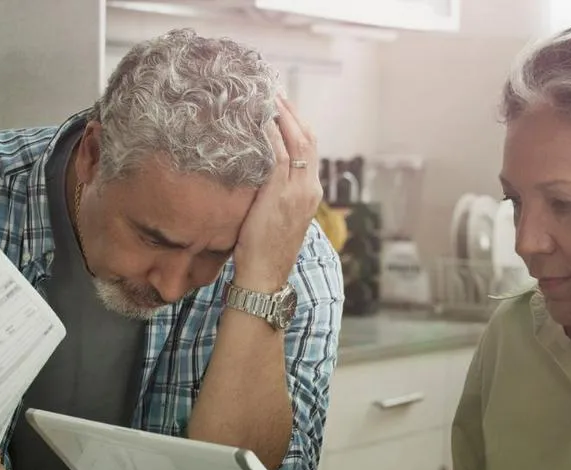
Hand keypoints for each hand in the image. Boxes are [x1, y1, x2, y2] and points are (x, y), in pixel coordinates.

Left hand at [232, 96, 323, 291]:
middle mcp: (309, 188)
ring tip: (267, 98)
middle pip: (307, 139)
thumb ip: (276, 193)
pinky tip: (259, 122)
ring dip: (281, 117)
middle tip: (274, 92)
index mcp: (311, 193)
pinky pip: (278, 156)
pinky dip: (270, 135)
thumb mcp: (278, 217)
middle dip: (292, 113)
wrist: (266, 275)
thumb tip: (259, 172)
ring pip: (296, 142)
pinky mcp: (280, 194)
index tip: (283, 107)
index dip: (298, 125)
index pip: (310, 149)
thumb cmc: (266, 251)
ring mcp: (297, 191)